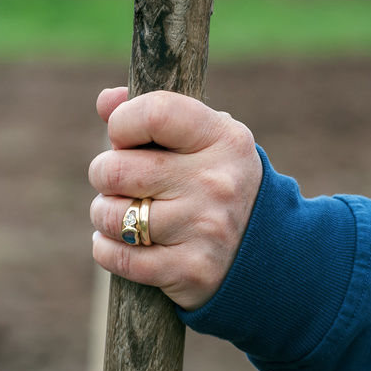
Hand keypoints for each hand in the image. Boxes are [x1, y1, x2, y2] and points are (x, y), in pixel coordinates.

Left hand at [89, 87, 262, 309]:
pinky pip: (119, 257)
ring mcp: (204, 228)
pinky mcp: (190, 269)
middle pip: (116, 170)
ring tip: (123, 214)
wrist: (266, 253)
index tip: (124, 139)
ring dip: (105, 216)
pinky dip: (107, 250)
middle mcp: (215, 182)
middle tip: (120, 184)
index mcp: (222, 139)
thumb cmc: (218, 184)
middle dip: (104, 176)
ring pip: (112, 216)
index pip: (155, 113)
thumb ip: (156, 115)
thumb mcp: (205, 140)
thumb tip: (106, 101)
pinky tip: (119, 242)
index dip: (122, 123)